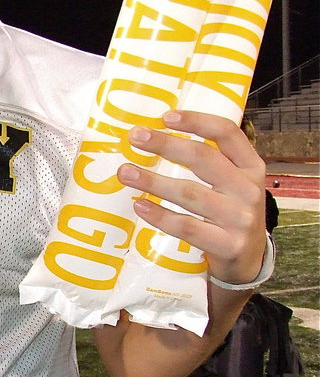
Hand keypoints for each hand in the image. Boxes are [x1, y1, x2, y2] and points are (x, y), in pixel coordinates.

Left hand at [116, 110, 266, 285]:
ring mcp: (240, 219)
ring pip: (190, 193)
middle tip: (135, 137)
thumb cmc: (230, 214)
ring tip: (125, 172)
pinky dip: (160, 215)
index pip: (227, 133)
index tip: (166, 116)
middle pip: (204, 159)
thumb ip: (210, 163)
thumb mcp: (233, 184)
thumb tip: (157, 137)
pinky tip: (139, 205)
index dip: (197, 121)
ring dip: (153, 181)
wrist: (249, 260)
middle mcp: (249, 190)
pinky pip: (187, 227)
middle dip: (166, 145)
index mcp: (251, 167)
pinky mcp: (227, 245)